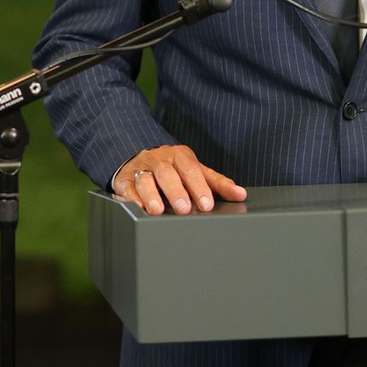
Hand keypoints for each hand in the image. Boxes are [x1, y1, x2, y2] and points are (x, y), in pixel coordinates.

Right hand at [112, 144, 246, 214]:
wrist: (139, 157)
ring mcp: (142, 169)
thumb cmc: (174, 168)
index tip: (207, 204)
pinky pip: (127, 188)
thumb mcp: (195, 171)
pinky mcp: (125, 180)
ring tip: (158, 211)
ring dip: (151, 195)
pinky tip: (137, 209)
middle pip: (168, 173)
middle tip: (184, 209)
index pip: (192, 170)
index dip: (199, 187)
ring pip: (145, 179)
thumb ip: (217, 183)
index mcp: (180, 156)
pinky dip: (131, 199)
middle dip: (176, 191)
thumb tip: (241, 194)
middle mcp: (160, 160)